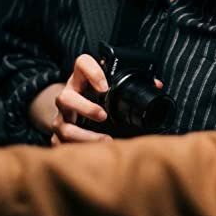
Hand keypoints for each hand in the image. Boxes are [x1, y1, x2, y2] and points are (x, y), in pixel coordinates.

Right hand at [49, 54, 163, 144]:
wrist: (69, 110)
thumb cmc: (93, 96)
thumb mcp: (106, 86)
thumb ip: (131, 83)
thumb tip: (156, 85)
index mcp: (80, 79)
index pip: (81, 64)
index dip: (92, 72)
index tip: (105, 86)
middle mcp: (68, 96)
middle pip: (65, 97)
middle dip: (84, 107)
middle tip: (103, 115)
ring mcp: (61, 117)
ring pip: (62, 125)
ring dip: (83, 135)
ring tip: (105, 139)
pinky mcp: (58, 136)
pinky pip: (62, 144)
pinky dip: (80, 149)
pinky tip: (96, 152)